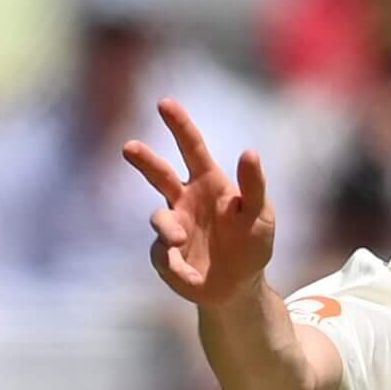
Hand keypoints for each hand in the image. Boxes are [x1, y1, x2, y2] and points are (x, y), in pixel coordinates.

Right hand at [122, 98, 275, 307]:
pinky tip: (190, 274)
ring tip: (177, 239)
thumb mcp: (260, 214)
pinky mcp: (166, 256)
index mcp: (209, 183)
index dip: (180, 125)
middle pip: (160, 174)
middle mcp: (185, 199)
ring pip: (159, 219)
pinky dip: (173, 263)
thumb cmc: (253, 244)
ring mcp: (173, 226)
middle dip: (144, 160)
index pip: (192, 148)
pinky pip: (162, 256)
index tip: (165, 103)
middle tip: (129, 147)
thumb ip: (254, 185)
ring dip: (166, 228)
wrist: (240, 286)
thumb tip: (250, 151)